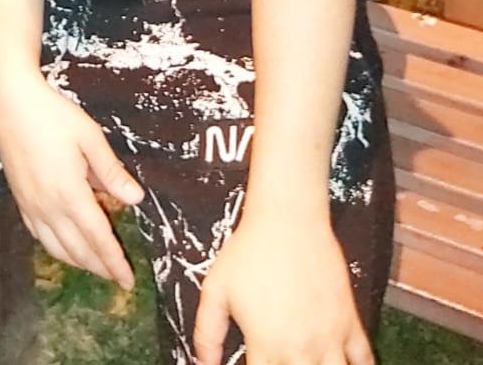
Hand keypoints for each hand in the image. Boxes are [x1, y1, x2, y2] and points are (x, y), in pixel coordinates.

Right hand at [0, 69, 141, 286]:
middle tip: (117, 278)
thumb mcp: (90, 137)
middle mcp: (48, 206)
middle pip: (78, 249)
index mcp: (69, 193)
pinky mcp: (19, 198)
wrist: (11, 101)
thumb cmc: (53, 115)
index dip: (114, 261)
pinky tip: (63, 245)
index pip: (98, 237)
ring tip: (95, 266)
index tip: (128, 280)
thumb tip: (136, 199)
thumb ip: (111, 171)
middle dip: (99, 267)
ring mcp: (30, 205)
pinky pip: (38, 235)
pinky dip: (55, 248)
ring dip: (78, 262)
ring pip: (56, 247)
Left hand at [193, 214, 371, 364]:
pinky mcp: (350, 322)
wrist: (288, 219)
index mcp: (266, 347)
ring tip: (312, 364)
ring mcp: (330, 338)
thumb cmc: (249, 251)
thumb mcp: (216, 289)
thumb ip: (208, 332)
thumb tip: (204, 363)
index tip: (257, 364)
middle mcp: (301, 350)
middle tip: (284, 361)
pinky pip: (365, 359)